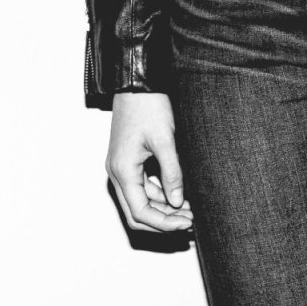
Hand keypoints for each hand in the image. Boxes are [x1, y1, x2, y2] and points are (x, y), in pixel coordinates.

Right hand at [106, 92, 193, 232]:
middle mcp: (117, 172)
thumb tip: (177, 203)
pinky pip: (142, 185)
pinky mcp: (129, 159)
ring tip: (189, 207)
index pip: (141, 213)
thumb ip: (172, 173)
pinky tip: (178, 192)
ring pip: (141, 199)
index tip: (187, 223)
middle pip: (137, 212)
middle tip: (189, 221)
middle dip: (163, 220)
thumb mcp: (165, 140)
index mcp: (122, 171)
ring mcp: (122, 166)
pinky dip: (159, 192)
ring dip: (163, 207)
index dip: (165, 223)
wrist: (137, 81)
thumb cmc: (148, 106)